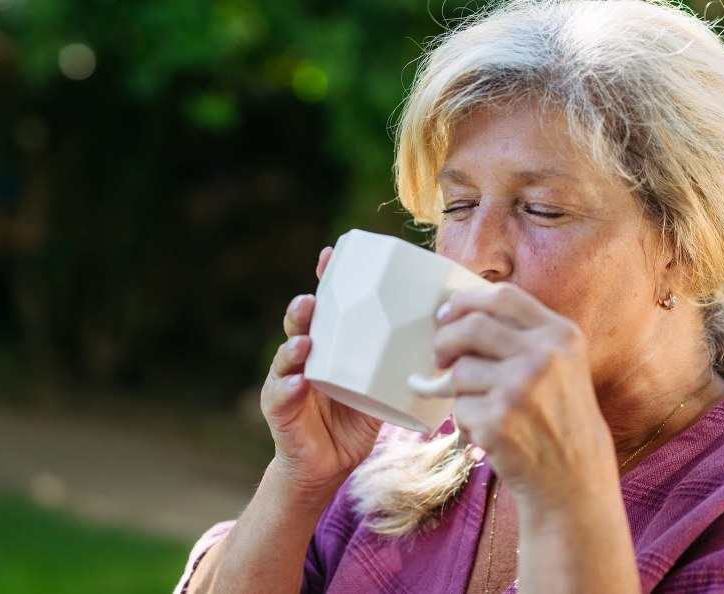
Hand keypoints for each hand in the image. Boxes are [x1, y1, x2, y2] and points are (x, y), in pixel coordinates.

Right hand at [261, 247, 382, 492]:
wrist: (326, 467)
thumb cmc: (354, 422)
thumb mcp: (380, 391)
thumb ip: (398, 369)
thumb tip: (444, 346)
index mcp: (330, 347)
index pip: (326, 308)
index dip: (325, 281)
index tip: (328, 256)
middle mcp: (306, 358)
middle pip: (301, 324)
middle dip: (304, 309)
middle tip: (312, 300)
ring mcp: (289, 381)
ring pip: (286, 356)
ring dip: (293, 345)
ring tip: (304, 340)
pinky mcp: (280, 409)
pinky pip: (280, 395)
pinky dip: (287, 387)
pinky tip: (298, 382)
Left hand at [416, 283, 616, 501]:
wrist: (574, 478)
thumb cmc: (559, 418)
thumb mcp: (561, 365)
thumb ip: (522, 335)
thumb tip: (455, 315)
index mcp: (560, 335)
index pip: (503, 296)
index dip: (467, 301)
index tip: (447, 315)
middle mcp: (543, 356)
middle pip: (472, 326)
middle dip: (445, 340)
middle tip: (438, 357)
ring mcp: (520, 388)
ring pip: (460, 371)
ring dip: (459, 391)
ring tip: (482, 407)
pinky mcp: (499, 421)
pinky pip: (459, 408)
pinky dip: (465, 422)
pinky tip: (489, 433)